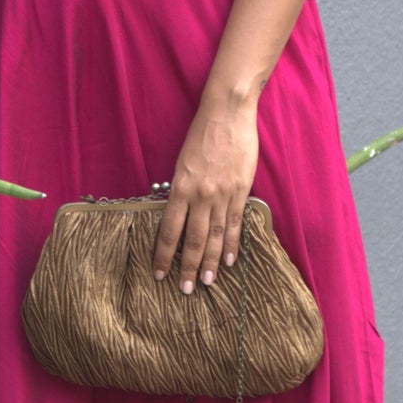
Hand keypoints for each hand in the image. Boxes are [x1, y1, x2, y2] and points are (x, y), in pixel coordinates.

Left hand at [153, 103, 259, 292]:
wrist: (227, 113)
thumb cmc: (201, 134)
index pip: (169, 230)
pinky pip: (236, 223)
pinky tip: (228, 260)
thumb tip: (179, 216)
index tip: (160, 273)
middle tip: (185, 290)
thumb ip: (181, 190)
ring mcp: (223, 194)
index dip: (164, 254)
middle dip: (188, 267)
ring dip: (210, 262)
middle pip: (193, 239)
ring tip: (206, 282)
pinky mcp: (241, 190)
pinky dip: (231, 244)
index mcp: (181, 187)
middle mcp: (201, 195)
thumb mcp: (182, 163)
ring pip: (215, 236)